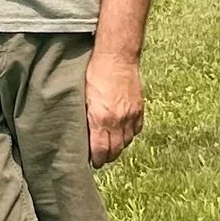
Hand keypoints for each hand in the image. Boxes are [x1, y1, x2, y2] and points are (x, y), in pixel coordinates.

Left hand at [86, 49, 143, 165]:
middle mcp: (118, 120)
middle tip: (100, 158)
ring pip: (126, 142)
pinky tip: (122, 134)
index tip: (93, 163)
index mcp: (101, 119)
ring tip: (110, 147)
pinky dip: (129, 135)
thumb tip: (80, 134)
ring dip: (118, 147)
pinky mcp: (139, 109)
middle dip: (107, 157)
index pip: (101, 150)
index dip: (97, 160)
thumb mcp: (82, 97)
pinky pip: (136, 130)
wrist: (117, 57)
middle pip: (115, 150)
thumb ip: (83, 117)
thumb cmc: (94, 73)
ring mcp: (131, 115)